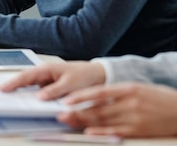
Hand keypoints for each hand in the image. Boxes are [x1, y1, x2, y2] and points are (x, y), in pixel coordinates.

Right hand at [0, 61, 105, 99]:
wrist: (97, 74)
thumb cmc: (84, 76)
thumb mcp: (71, 84)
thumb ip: (55, 90)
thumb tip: (40, 97)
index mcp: (46, 69)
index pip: (25, 77)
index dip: (13, 83)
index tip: (2, 89)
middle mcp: (43, 72)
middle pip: (22, 79)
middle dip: (8, 85)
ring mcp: (45, 78)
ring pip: (26, 84)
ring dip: (15, 89)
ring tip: (2, 95)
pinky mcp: (48, 84)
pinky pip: (34, 89)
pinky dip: (25, 92)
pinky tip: (20, 98)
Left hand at [59, 83, 176, 137]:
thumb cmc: (159, 98)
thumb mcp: (138, 88)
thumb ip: (117, 92)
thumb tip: (93, 96)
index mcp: (128, 89)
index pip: (99, 92)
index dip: (80, 97)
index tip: (66, 100)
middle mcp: (130, 103)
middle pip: (98, 109)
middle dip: (77, 112)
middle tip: (61, 114)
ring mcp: (134, 118)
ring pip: (104, 121)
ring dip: (84, 122)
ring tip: (69, 122)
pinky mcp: (139, 131)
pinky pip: (116, 132)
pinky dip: (101, 132)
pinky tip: (89, 132)